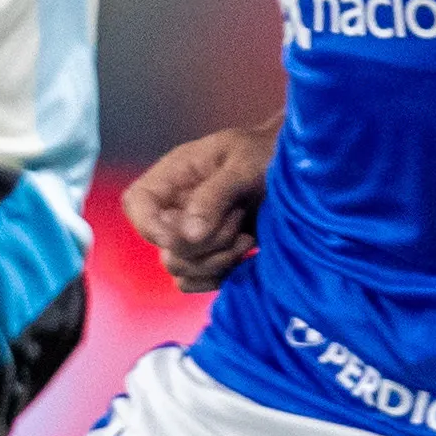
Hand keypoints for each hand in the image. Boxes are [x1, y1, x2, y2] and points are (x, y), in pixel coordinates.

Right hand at [124, 122, 274, 293]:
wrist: (299, 174)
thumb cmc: (268, 154)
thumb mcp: (244, 164)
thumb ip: (214, 195)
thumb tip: (189, 234)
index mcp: (175, 176)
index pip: (137, 203)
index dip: (149, 226)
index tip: (183, 235)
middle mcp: (176, 208)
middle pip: (164, 247)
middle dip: (205, 243)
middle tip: (238, 220)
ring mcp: (191, 235)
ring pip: (180, 269)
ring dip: (217, 260)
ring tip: (246, 236)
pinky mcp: (210, 256)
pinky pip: (194, 282)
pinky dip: (219, 277)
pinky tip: (245, 256)